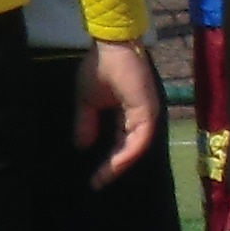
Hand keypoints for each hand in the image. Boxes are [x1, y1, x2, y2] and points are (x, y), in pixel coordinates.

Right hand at [75, 41, 161, 184]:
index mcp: (128, 116)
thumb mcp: (87, 102)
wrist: (108, 45)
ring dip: (119, 165)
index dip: (108, 163)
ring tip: (103, 178)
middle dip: (113, 169)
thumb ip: (87, 125)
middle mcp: (141, 118)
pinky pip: (140, 139)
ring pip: (136, 149)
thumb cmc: (99, 68)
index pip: (120, 145)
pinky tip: (113, 165)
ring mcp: (146, 115)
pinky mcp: (147, 111)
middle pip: (130, 151)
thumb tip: (82, 148)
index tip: (93, 180)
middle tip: (97, 184)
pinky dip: (128, 153)